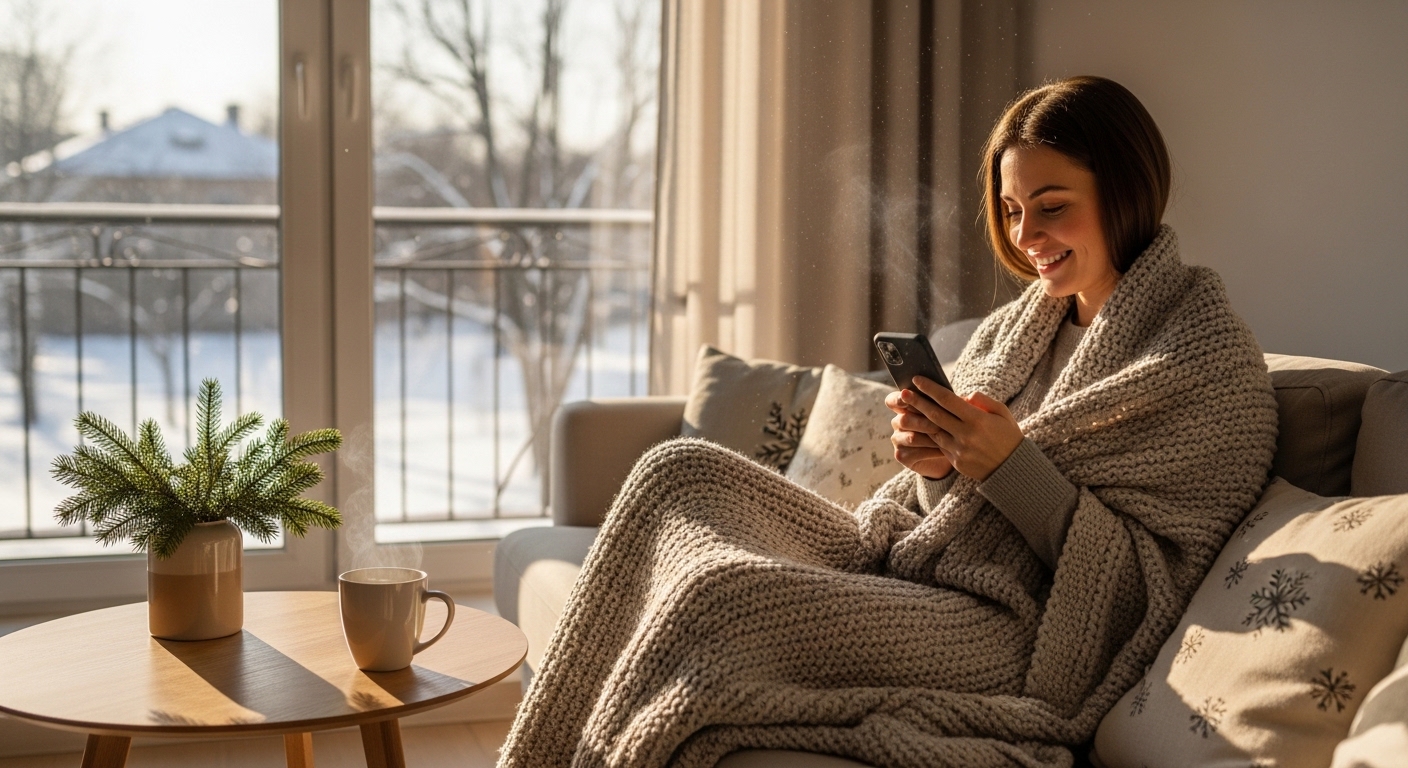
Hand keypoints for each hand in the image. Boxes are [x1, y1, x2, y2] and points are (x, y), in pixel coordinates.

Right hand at [885, 388, 953, 479]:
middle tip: (940, 425)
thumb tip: (969, 397)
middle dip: (923, 422)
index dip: (898, 398)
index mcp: (904, 407)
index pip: (893, 400)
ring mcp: (898, 440)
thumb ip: (953, 403)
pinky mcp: (902, 456)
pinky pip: (913, 453)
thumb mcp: (951, 412)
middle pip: (904, 420)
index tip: (907, 394)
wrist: (951, 453)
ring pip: (911, 437)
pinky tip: (944, 451)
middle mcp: (898, 422)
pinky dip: (930, 452)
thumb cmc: (950, 426)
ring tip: (947, 439)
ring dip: (930, 438)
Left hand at [898, 377, 1023, 481]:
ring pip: (933, 431)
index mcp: (978, 419)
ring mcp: (959, 449)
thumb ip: (983, 400)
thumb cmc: (1009, 436)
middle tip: (902, 393)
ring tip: (906, 410)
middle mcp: (966, 434)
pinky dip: (929, 435)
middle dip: (917, 402)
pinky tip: (920, 427)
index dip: (930, 389)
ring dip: (918, 420)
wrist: (1013, 469)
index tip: (917, 380)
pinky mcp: (955, 461)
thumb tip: (963, 396)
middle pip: (935, 415)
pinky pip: (939, 445)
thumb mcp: (1002, 413)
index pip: (948, 400)